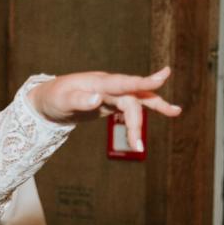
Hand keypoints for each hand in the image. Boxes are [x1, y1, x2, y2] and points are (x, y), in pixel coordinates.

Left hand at [28, 67, 181, 148]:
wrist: (47, 100)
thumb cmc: (52, 98)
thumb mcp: (62, 101)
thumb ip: (79, 100)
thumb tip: (97, 98)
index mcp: (98, 82)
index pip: (123, 82)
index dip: (142, 81)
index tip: (162, 78)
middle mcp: (108, 86)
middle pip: (131, 100)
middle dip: (136, 122)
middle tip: (137, 146)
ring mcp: (111, 94)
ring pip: (137, 100)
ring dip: (155, 107)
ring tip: (176, 112)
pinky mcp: (110, 103)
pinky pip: (131, 107)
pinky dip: (142, 113)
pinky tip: (157, 118)